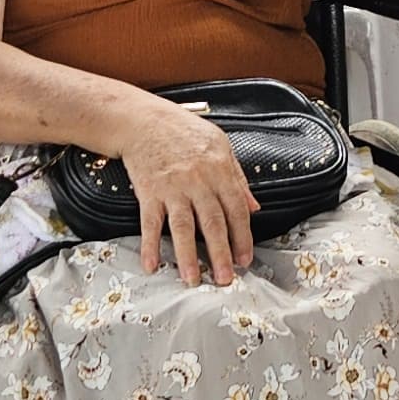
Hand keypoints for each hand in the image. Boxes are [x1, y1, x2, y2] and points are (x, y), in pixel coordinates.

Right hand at [109, 91, 256, 286]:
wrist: (144, 120)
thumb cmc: (183, 131)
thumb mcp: (221, 146)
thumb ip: (238, 178)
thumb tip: (254, 207)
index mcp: (219, 170)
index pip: (236, 209)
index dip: (242, 236)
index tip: (245, 259)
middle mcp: (197, 181)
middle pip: (212, 222)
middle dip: (221, 253)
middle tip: (225, 279)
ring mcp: (172, 188)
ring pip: (182, 227)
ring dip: (188, 255)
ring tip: (193, 279)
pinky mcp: (149, 191)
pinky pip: (150, 223)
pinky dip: (150, 245)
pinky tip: (152, 265)